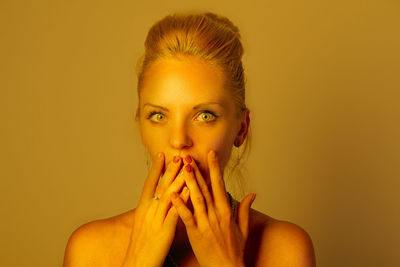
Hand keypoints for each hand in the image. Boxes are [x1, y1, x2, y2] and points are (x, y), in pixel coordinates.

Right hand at [121, 153, 189, 266]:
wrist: (136, 265)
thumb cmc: (141, 247)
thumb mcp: (143, 224)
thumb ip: (150, 210)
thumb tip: (157, 199)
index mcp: (143, 209)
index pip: (149, 184)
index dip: (156, 168)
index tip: (161, 154)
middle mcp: (148, 211)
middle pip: (160, 186)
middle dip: (170, 169)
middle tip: (178, 155)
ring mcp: (156, 220)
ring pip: (168, 196)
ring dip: (178, 180)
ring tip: (186, 166)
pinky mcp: (165, 231)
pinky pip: (175, 212)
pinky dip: (183, 200)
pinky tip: (191, 191)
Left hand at [170, 151, 255, 266]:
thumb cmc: (234, 250)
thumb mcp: (243, 228)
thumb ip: (245, 209)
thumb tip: (252, 194)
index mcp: (226, 211)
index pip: (220, 185)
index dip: (215, 168)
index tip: (210, 154)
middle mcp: (216, 214)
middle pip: (206, 188)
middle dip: (197, 171)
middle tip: (189, 156)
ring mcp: (206, 223)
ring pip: (197, 198)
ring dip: (189, 182)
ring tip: (183, 168)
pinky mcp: (196, 233)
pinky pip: (186, 217)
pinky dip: (180, 205)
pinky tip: (172, 194)